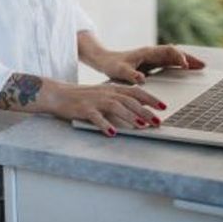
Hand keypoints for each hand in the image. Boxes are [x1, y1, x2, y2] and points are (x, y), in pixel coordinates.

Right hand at [45, 81, 166, 136]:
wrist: (58, 94)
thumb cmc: (83, 97)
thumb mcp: (104, 94)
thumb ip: (120, 100)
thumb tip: (141, 111)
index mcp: (112, 88)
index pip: (135, 92)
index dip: (150, 99)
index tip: (164, 107)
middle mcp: (106, 93)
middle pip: (129, 100)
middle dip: (145, 111)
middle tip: (158, 121)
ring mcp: (95, 101)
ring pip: (116, 107)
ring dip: (130, 116)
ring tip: (141, 126)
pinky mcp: (84, 110)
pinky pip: (96, 118)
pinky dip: (105, 125)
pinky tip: (112, 133)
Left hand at [92, 45, 205, 84]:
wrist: (104, 60)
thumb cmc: (112, 64)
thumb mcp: (119, 70)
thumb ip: (130, 74)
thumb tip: (141, 79)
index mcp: (147, 52)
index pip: (167, 51)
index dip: (178, 57)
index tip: (186, 65)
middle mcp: (152, 53)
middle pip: (175, 52)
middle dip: (189, 58)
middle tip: (203, 65)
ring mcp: (153, 58)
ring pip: (174, 57)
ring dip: (187, 60)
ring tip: (201, 67)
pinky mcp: (152, 63)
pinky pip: (169, 62)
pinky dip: (180, 65)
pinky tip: (187, 70)